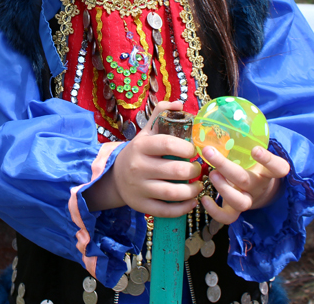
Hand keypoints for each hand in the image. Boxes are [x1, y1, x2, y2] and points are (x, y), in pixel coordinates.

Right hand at [85, 101, 201, 216]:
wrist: (115, 178)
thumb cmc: (138, 153)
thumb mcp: (146, 133)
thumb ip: (161, 114)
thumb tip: (179, 103)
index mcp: (141, 146)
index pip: (166, 144)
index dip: (186, 148)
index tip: (194, 151)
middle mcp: (138, 167)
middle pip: (174, 171)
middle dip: (193, 171)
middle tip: (198, 170)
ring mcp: (139, 188)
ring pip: (172, 193)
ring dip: (191, 191)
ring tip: (198, 186)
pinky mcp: (141, 205)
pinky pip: (166, 210)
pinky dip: (182, 208)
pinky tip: (191, 201)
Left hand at [199, 144, 289, 224]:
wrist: (260, 191)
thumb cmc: (251, 163)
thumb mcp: (252, 151)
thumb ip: (244, 136)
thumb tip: (221, 107)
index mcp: (268, 171)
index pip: (278, 167)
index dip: (268, 160)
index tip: (255, 149)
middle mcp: (259, 186)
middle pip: (246, 180)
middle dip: (226, 166)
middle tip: (210, 152)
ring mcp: (248, 199)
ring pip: (240, 201)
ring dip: (223, 189)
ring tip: (210, 175)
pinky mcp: (237, 211)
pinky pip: (228, 218)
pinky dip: (215, 211)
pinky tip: (203, 198)